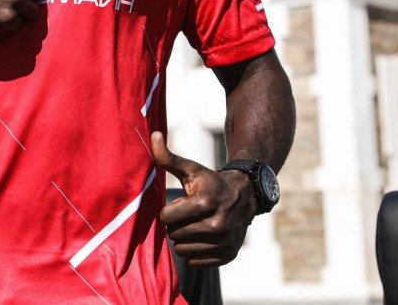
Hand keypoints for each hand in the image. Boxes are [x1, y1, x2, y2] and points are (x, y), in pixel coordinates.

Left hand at [150, 131, 254, 268]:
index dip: (169, 211)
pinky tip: (203, 237)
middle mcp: (218, 224)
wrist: (244, 196)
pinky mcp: (228, 255)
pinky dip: (195, 252)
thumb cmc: (210, 182)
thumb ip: (167, 157)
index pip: (167, 218)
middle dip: (177, 225)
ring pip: (183, 251)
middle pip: (175, 235)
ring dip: (184, 239)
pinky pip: (196, 262)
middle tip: (188, 216)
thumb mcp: (191, 169)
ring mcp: (224, 242)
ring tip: (195, 225)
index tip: (179, 205)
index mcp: (205, 202)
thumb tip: (153, 135)